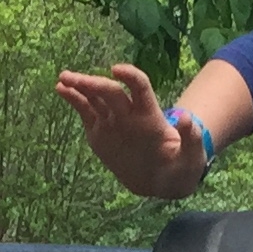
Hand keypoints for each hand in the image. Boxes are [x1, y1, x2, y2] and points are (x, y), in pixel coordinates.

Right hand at [55, 63, 202, 197]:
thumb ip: (191, 139)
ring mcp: (113, 122)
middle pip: (111, 92)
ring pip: (95, 98)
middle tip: (75, 79)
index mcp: (151, 115)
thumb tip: (187, 119)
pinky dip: (74, 100)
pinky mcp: (100, 133)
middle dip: (94, 84)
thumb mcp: (192, 157)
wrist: (163, 180)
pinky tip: (61, 89)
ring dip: (80, 86)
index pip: (140, 87)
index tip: (117, 71)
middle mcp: (130, 113)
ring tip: (63, 79)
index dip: (130, 77)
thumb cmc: (181, 166)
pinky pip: (85, 112)